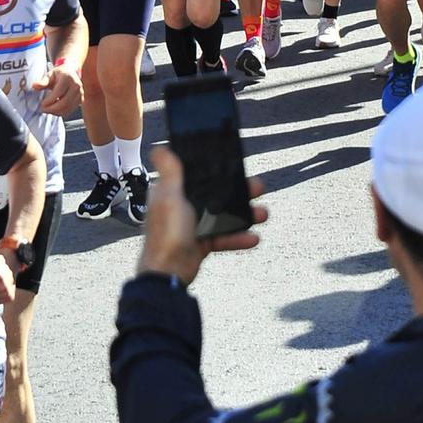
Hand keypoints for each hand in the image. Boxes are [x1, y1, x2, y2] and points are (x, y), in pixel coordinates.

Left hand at [36, 65, 82, 116]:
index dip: (49, 100)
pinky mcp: (80, 100)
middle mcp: (76, 85)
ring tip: (48, 110)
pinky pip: (70, 110)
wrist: (71, 73)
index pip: (58, 92)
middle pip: (64, 102)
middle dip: (52, 109)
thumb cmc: (58, 74)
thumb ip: (42, 82)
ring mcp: (80, 93)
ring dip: (56, 112)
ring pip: (68, 108)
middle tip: (43, 109)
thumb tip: (34, 86)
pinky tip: (54, 111)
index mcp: (67, 77)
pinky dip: (61, 113)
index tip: (42, 104)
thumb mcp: (49, 75)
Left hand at [139, 146, 265, 285]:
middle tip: (258, 188)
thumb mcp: (169, 198)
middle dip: (239, 192)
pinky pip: (223, 237)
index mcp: (174, 192)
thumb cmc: (166, 233)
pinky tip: (253, 238)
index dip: (217, 170)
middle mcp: (183, 206)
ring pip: (223, 215)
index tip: (237, 165)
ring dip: (244, 215)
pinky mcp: (202, 243)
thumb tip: (159, 148)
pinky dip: (238, 238)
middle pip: (215, 194)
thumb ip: (170, 173)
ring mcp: (193, 225)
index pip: (199, 175)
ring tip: (263, 214)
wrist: (168, 274)